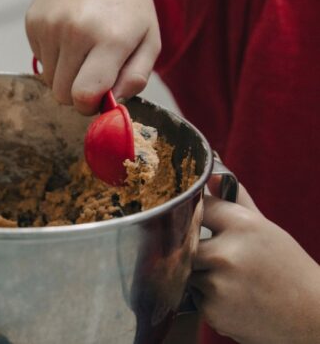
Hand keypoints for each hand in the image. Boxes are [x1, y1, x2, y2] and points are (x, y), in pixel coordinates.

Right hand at [25, 0, 165, 114]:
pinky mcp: (32, 20)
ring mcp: (49, 24)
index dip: (89, 106)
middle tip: (92, 74)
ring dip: (65, 74)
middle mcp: (75, 31)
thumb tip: (111, 104)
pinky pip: (39, 59)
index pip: (83, 96)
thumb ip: (136, 79)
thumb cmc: (130, 4)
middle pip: (62, 94)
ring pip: (48, 80)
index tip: (98, 98)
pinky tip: (68, 34)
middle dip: (77, 93)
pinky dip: (53, 56)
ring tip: (82, 49)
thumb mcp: (149, 41)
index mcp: (110, 39)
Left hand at [190, 180, 319, 343]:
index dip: (196, 212)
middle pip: (185, 241)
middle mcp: (227, 253)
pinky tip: (233, 298)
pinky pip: (193, 296)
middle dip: (196, 247)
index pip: (199, 206)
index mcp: (242, 226)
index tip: (200, 219)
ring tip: (231, 279)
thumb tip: (211, 174)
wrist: (310, 317)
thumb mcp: (265, 229)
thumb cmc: (287, 268)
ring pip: (187, 270)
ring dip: (200, 273)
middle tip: (220, 257)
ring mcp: (218, 284)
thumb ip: (234, 200)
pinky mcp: (212, 310)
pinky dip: (207, 297)